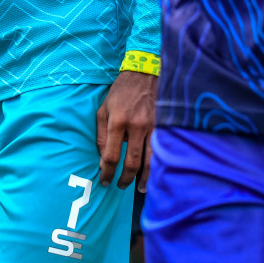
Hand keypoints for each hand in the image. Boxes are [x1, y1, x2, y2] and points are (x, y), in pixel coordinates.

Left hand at [96, 70, 156, 190]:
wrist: (144, 74)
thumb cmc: (120, 92)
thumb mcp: (103, 109)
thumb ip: (101, 134)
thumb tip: (102, 159)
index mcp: (117, 122)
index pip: (112, 155)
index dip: (108, 172)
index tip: (105, 181)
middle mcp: (135, 126)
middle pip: (132, 162)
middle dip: (125, 179)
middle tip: (120, 186)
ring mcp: (152, 127)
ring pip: (149, 160)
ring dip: (144, 179)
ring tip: (140, 188)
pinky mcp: (163, 126)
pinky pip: (160, 151)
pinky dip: (157, 166)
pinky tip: (154, 173)